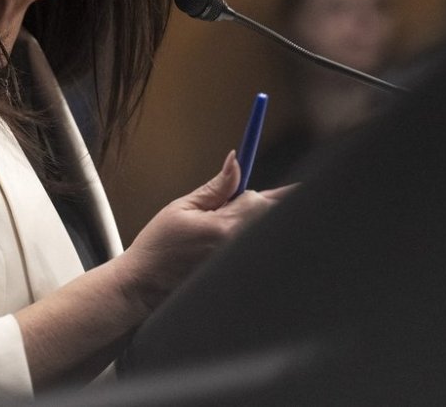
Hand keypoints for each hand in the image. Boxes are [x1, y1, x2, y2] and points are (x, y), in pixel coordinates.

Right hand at [118, 151, 291, 312]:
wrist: (144, 286)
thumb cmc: (158, 246)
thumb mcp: (182, 208)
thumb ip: (216, 186)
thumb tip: (236, 160)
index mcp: (225, 226)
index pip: (266, 201)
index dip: (285, 193)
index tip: (302, 187)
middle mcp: (238, 248)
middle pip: (273, 221)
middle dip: (272, 209)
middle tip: (252, 207)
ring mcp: (238, 266)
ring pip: (266, 239)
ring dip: (262, 228)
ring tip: (229, 231)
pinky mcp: (236, 279)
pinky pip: (257, 258)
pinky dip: (255, 248)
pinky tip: (233, 250)